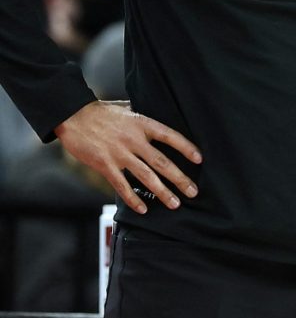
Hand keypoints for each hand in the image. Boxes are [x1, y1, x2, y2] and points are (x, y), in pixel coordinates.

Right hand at [54, 100, 202, 214]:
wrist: (73, 116)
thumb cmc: (101, 112)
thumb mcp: (126, 108)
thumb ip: (140, 117)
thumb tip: (156, 117)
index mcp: (141, 122)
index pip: (169, 135)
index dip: (186, 147)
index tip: (199, 159)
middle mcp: (134, 139)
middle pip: (162, 161)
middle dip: (180, 178)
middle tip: (193, 191)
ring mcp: (120, 153)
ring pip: (146, 176)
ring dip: (162, 192)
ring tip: (175, 203)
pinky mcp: (105, 165)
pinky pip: (122, 186)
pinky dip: (133, 198)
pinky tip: (143, 209)